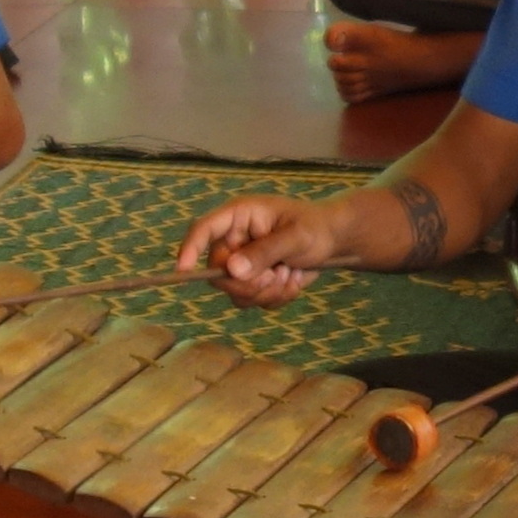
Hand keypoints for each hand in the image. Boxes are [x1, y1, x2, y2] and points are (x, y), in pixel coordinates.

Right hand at [181, 191, 362, 305]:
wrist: (334, 242)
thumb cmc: (316, 228)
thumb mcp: (296, 236)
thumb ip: (265, 252)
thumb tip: (232, 270)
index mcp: (239, 216)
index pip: (203, 229)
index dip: (189, 248)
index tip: (183, 270)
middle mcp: (234, 240)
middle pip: (217, 271)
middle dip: (248, 282)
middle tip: (277, 276)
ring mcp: (240, 263)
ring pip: (234, 292)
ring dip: (265, 291)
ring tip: (291, 275)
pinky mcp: (251, 281)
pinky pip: (251, 301)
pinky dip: (274, 298)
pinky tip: (293, 282)